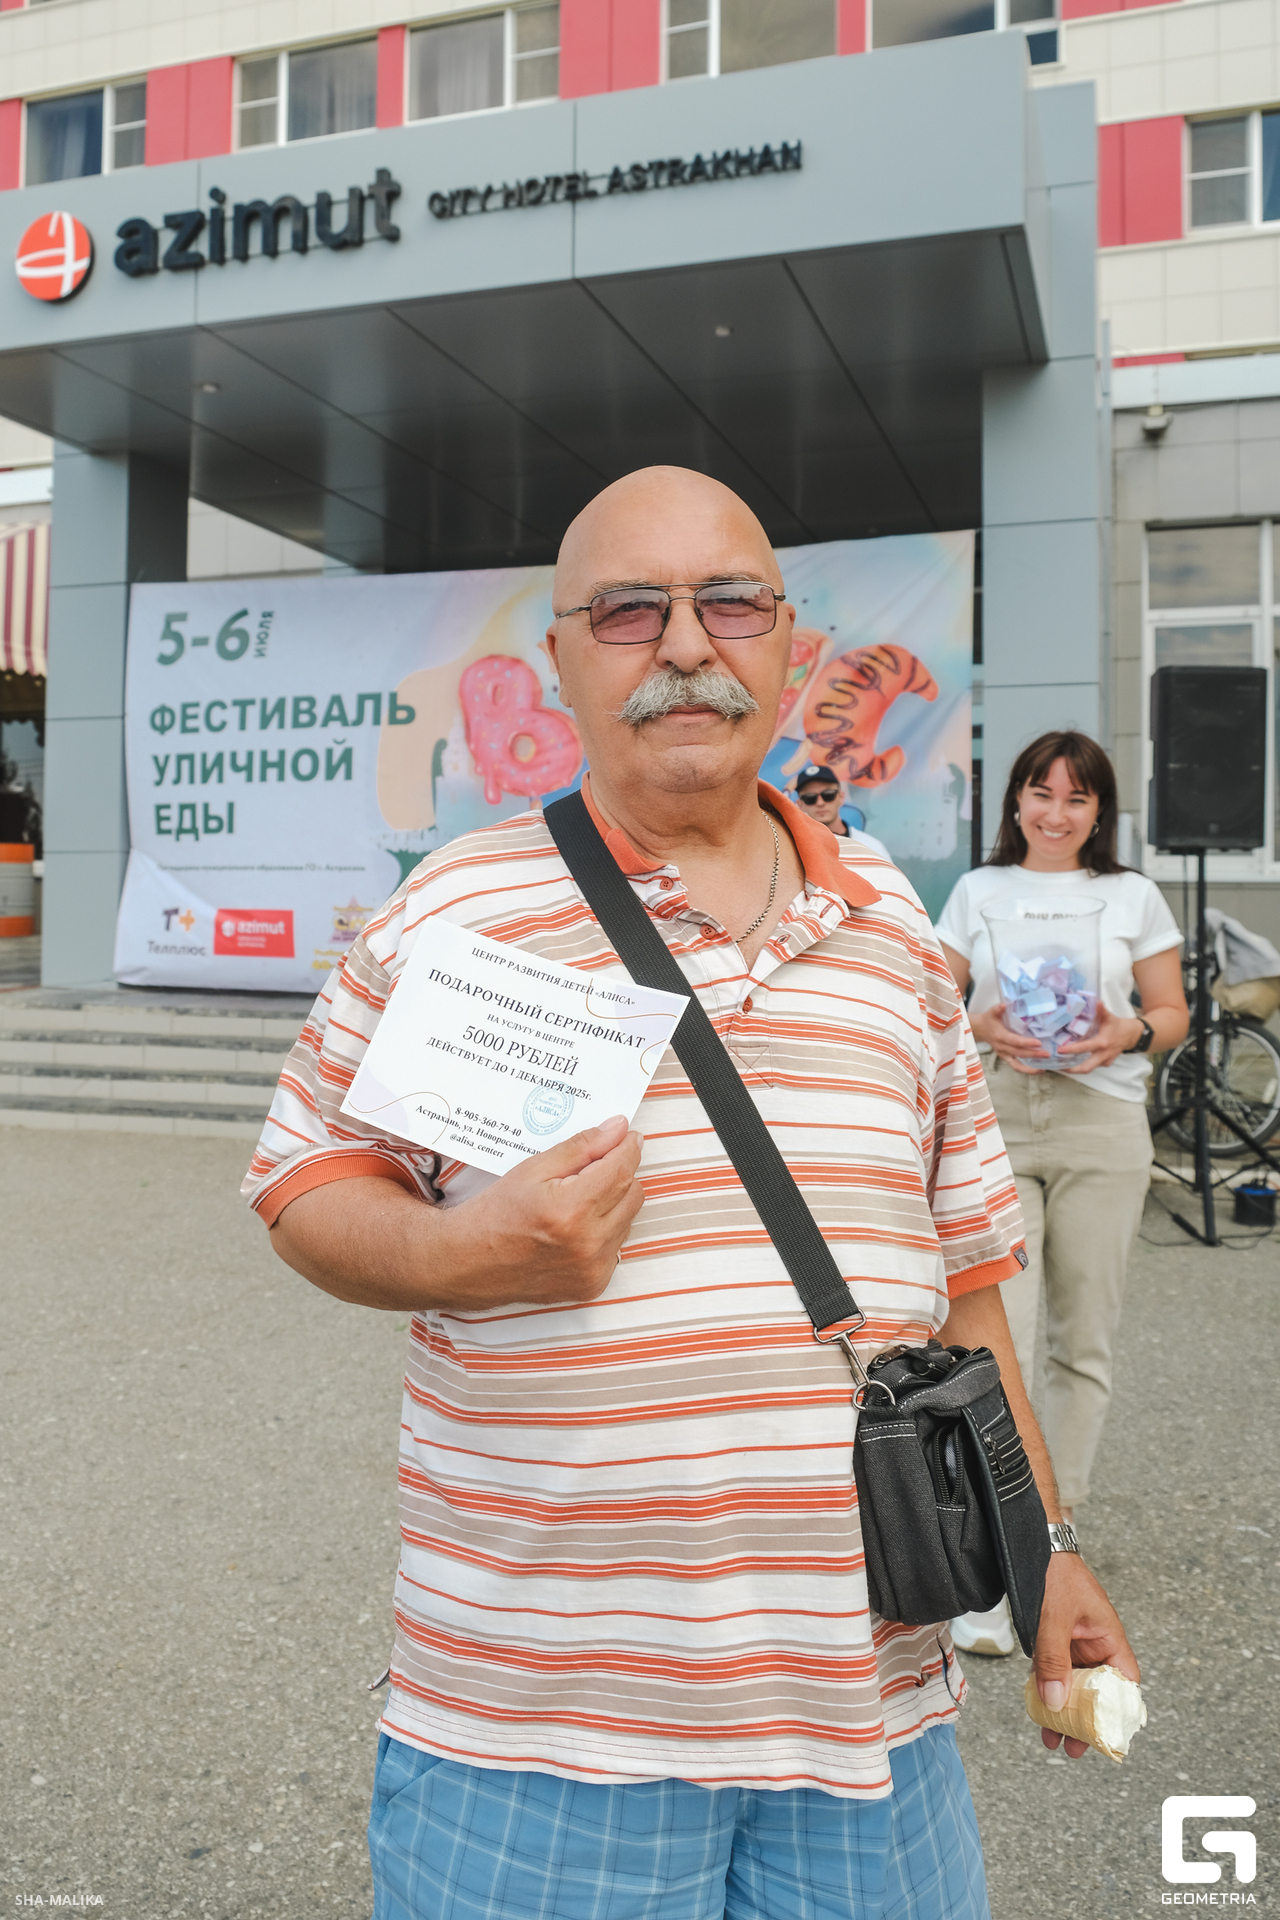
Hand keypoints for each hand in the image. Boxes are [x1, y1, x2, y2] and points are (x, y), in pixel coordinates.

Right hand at [432, 1114, 644, 1312]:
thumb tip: (617, 1129)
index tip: (627, 1136)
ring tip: (579, 1199)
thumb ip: (581, 1147)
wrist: (469, 1262)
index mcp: (571, 1209)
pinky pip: (615, 1246)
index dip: (628, 1147)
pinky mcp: (592, 1284)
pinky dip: (605, 1231)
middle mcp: (587, 1243)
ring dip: (613, 1203)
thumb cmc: (495, 1214)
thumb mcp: (533, 1169)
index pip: (621, 1169)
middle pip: (632, 1194)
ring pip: (628, 1220)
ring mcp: (592, 1269)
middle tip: (595, 1166)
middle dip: (620, 1174)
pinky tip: (576, 1227)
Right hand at [969, 1001, 1049, 1071]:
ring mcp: (1003, 1054)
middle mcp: (1002, 1047)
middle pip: (1019, 1053)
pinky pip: (1015, 1066)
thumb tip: (1004, 1005)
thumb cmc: (988, 1020)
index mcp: (1000, 1036)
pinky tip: (1037, 1070)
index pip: (1014, 1041)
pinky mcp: (1005, 1057)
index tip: (1038, 1043)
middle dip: (1033, 1055)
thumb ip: (998, 1009)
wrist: (979, 1030)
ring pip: (1016, 1065)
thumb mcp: (992, 1012)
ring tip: (1043, 1069)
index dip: (1026, 1043)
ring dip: (1030, 1068)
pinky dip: (1026, 1070)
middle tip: (1047, 1054)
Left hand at [1032, 1553, 1139, 1758]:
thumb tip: (1055, 1702)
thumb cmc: (1053, 1571)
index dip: (1119, 1709)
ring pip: (1072, 1683)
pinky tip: (1038, 1708)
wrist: (1030, 1541)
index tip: (1108, 1733)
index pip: (1124, 1681)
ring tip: (1052, 1738)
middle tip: (1073, 1747)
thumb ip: (1054, 1660)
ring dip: (1062, 1710)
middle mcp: (1094, 1642)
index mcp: (1108, 1636)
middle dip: (1085, 1720)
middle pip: (1096, 1690)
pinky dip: (1047, 1689)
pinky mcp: (1053, 1637)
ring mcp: (1073, 1641)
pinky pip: (1054, 1670)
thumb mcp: (1054, 1618)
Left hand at [1055, 1005, 1142, 1073]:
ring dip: (1075, 1069)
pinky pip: (1092, 1066)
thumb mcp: (1109, 1017)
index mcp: (1102, 1043)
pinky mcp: (1106, 1063)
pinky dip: (1082, 1064)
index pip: (1085, 1048)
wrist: (1131, 1036)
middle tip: (1057, 1066)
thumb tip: (1096, 1002)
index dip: (1071, 1050)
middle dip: (1071, 1070)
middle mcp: (1103, 1055)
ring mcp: (1105, 1061)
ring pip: (1088, 1069)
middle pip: (1086, 1068)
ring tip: (1061, 1065)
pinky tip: (1072, 1060)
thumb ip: (1101, 1010)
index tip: (1059, 1050)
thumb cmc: (1117, 1026)